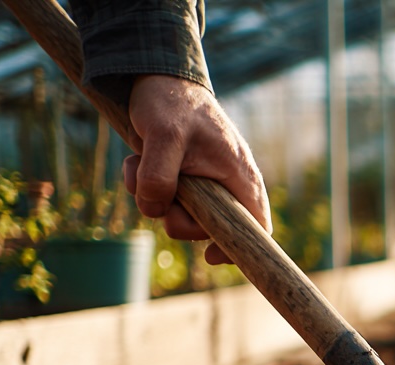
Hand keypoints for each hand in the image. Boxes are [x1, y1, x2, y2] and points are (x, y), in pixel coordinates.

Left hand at [123, 74, 270, 264]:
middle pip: (207, 228)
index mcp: (239, 177)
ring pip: (178, 214)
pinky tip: (138, 159)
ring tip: (141, 161)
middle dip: (175, 215)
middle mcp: (226, 185)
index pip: (256, 226)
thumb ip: (159, 177)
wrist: (156, 77)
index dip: (239, 247)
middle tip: (156, 192)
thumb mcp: (164, 136)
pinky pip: (162, 200)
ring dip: (152, 196)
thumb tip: (154, 212)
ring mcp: (203, 184)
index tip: (209, 256)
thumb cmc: (172, 103)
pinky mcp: (182, 180)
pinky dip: (143, 186)